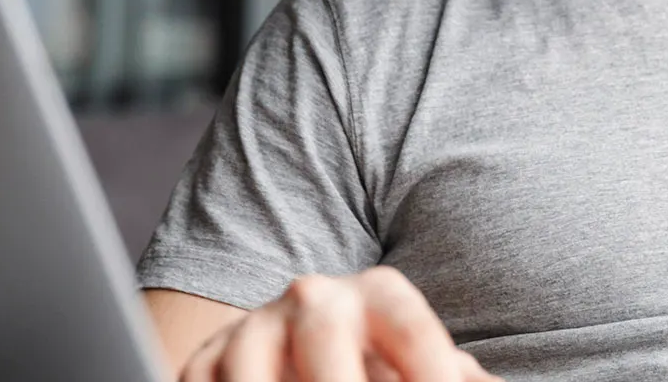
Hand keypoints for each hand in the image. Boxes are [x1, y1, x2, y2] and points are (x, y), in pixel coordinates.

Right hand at [177, 267, 500, 380]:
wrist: (302, 344)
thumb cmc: (383, 364)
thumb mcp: (427, 365)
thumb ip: (461, 380)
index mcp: (379, 294)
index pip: (410, 327)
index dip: (430, 369)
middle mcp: (312, 299)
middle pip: (324, 339)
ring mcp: (253, 327)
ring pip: (251, 371)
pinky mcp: (205, 361)